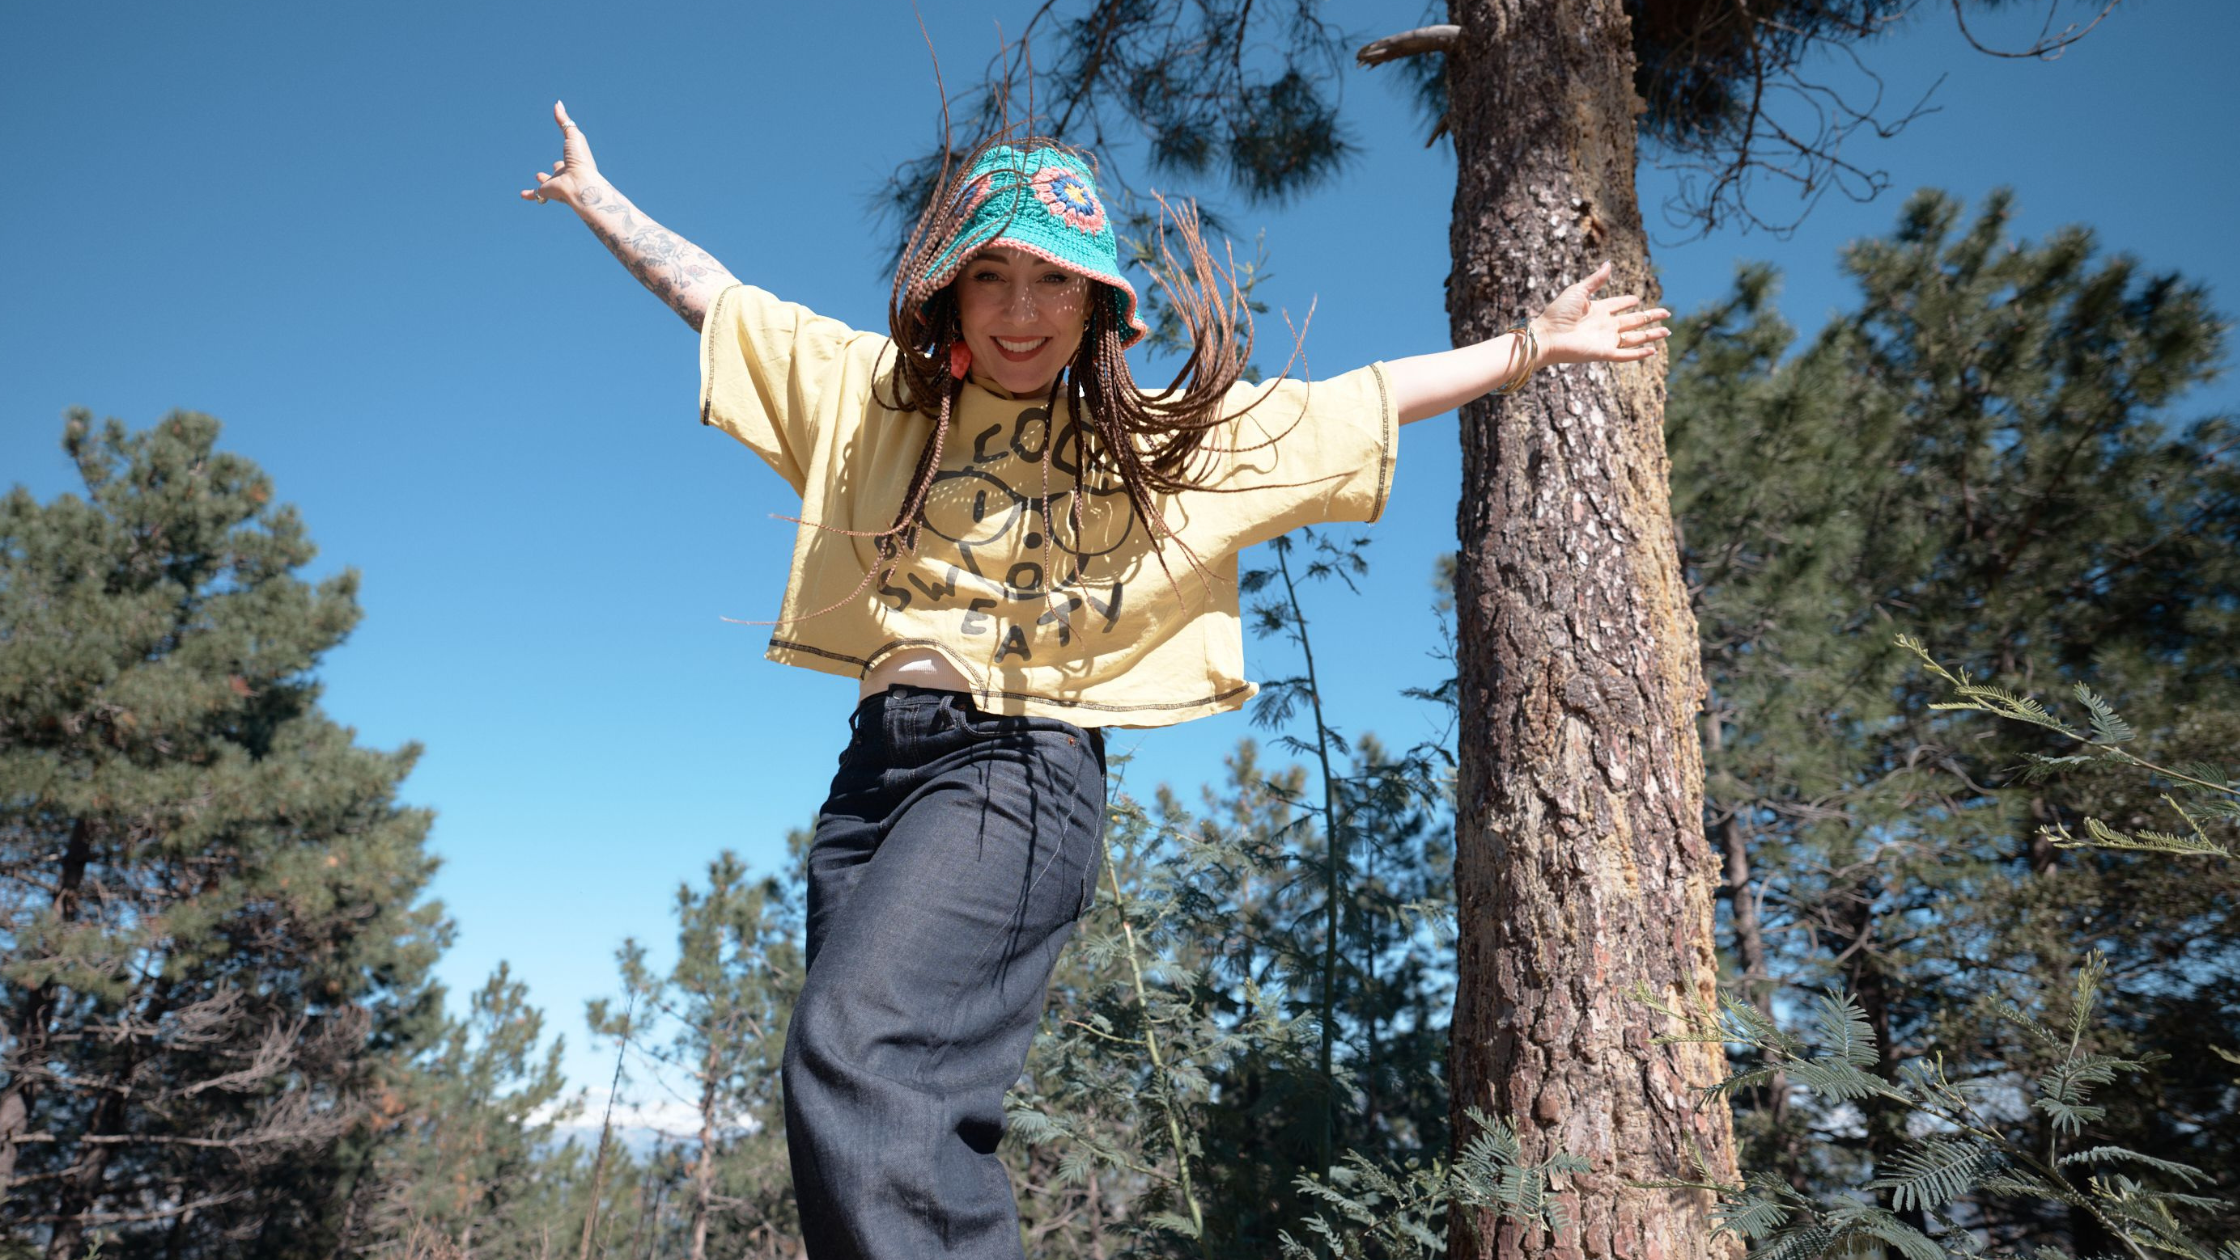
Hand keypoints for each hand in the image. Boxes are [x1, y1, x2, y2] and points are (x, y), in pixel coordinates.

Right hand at [519, 100, 602, 211]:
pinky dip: (530, 194)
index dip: (568, 151)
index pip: (569, 157)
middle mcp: (566, 174)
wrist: (579, 182)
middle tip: (554, 165)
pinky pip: (537, 195)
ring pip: (549, 183)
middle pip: (560, 171)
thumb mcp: (573, 135)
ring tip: (538, 177)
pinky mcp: (548, 192)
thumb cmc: (579, 159)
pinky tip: (522, 194)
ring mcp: (557, 184)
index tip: (566, 148)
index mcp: (573, 162)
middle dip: (557, 168)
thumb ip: (564, 120)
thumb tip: (558, 103)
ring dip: (544, 181)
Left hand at [1527, 261, 1669, 367]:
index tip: (1636, 299)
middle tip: (1666, 313)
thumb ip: (1595, 280)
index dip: (1627, 302)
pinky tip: (1653, 350)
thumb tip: (1609, 263)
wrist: (1548, 335)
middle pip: (1633, 321)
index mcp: (1597, 310)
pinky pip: (1626, 354)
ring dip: (1651, 334)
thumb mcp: (1578, 291)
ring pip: (1635, 338)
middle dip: (1650, 317)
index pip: (1617, 305)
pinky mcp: (1604, 352)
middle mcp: (1604, 325)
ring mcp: (1606, 339)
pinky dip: (1640, 353)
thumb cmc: (1558, 313)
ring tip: (1667, 331)